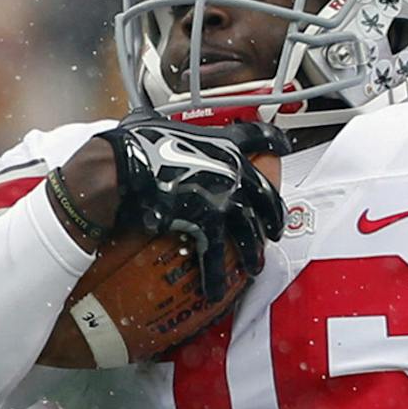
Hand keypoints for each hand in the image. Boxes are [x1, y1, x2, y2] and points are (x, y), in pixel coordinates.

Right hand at [93, 113, 290, 301]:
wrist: (121, 168)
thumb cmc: (133, 143)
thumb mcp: (151, 123)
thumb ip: (159, 122)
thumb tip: (146, 118)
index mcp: (222, 143)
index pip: (258, 137)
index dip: (274, 140)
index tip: (285, 145)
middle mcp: (232, 170)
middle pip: (266, 196)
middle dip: (274, 215)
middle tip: (276, 230)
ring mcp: (225, 198)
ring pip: (249, 231)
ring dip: (253, 252)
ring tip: (255, 267)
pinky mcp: (208, 222)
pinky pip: (216, 254)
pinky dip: (215, 275)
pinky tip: (215, 290)